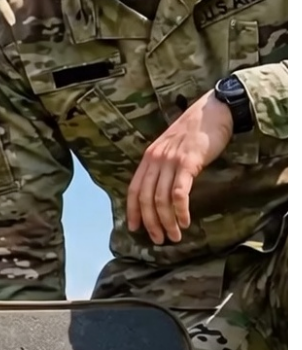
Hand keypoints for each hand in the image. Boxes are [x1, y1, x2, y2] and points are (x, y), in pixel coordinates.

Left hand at [126, 89, 235, 244]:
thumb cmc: (197, 130)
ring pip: (161, 200)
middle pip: (146, 199)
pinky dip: (180, 211)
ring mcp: (171, 161)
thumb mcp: (171, 147)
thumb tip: (160, 192)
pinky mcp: (188, 163)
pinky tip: (185, 221)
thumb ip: (162, 166)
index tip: (134, 229)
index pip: (134, 190)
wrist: (216, 109)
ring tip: (174, 236)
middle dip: (151, 223)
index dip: (132, 211)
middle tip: (158, 240)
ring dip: (167, 222)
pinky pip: (179, 193)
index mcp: (149, 157)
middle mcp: (156, 159)